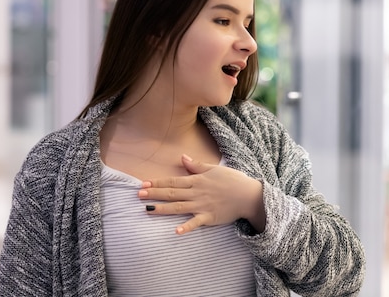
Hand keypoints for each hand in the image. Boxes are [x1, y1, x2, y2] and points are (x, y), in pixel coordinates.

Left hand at [138, 154, 265, 234]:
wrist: (249, 195)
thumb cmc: (232, 180)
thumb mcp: (214, 169)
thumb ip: (196, 165)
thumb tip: (182, 158)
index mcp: (197, 180)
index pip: (173, 181)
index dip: (158, 182)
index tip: (143, 184)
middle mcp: (196, 193)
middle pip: (172, 193)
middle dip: (154, 194)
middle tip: (138, 195)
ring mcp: (202, 206)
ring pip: (178, 207)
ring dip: (162, 209)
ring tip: (147, 211)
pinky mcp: (209, 217)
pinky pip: (195, 223)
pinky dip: (186, 227)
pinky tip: (176, 231)